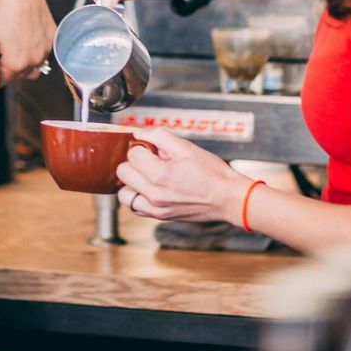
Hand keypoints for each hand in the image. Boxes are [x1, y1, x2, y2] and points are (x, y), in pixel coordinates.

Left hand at [0, 0, 55, 93]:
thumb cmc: (1, 11)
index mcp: (17, 63)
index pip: (0, 80)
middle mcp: (35, 59)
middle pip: (15, 74)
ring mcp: (46, 48)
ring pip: (30, 65)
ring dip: (15, 60)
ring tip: (2, 45)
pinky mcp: (52, 36)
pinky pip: (41, 52)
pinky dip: (29, 50)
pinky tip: (18, 37)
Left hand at [115, 127, 247, 223]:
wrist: (228, 198)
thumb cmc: (212, 173)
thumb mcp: (187, 147)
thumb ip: (159, 136)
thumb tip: (139, 133)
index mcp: (160, 175)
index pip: (132, 154)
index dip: (142, 146)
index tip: (152, 147)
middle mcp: (154, 195)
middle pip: (123, 172)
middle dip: (134, 161)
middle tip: (150, 159)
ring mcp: (155, 209)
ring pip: (124, 193)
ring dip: (131, 181)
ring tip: (146, 174)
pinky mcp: (159, 217)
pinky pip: (134, 207)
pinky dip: (136, 196)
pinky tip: (149, 188)